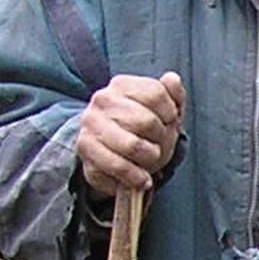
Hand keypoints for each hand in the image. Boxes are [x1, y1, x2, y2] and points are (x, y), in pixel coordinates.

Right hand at [76, 72, 183, 193]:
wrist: (114, 153)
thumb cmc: (144, 130)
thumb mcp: (164, 110)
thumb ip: (172, 94)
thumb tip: (172, 79)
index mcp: (122, 85)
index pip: (155, 94)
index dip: (170, 113)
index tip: (170, 122)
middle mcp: (102, 100)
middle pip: (146, 121)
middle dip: (161, 138)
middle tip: (159, 144)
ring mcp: (91, 124)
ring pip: (132, 145)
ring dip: (150, 159)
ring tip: (151, 161)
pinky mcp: (85, 149)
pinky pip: (118, 166)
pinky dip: (136, 177)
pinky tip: (143, 180)